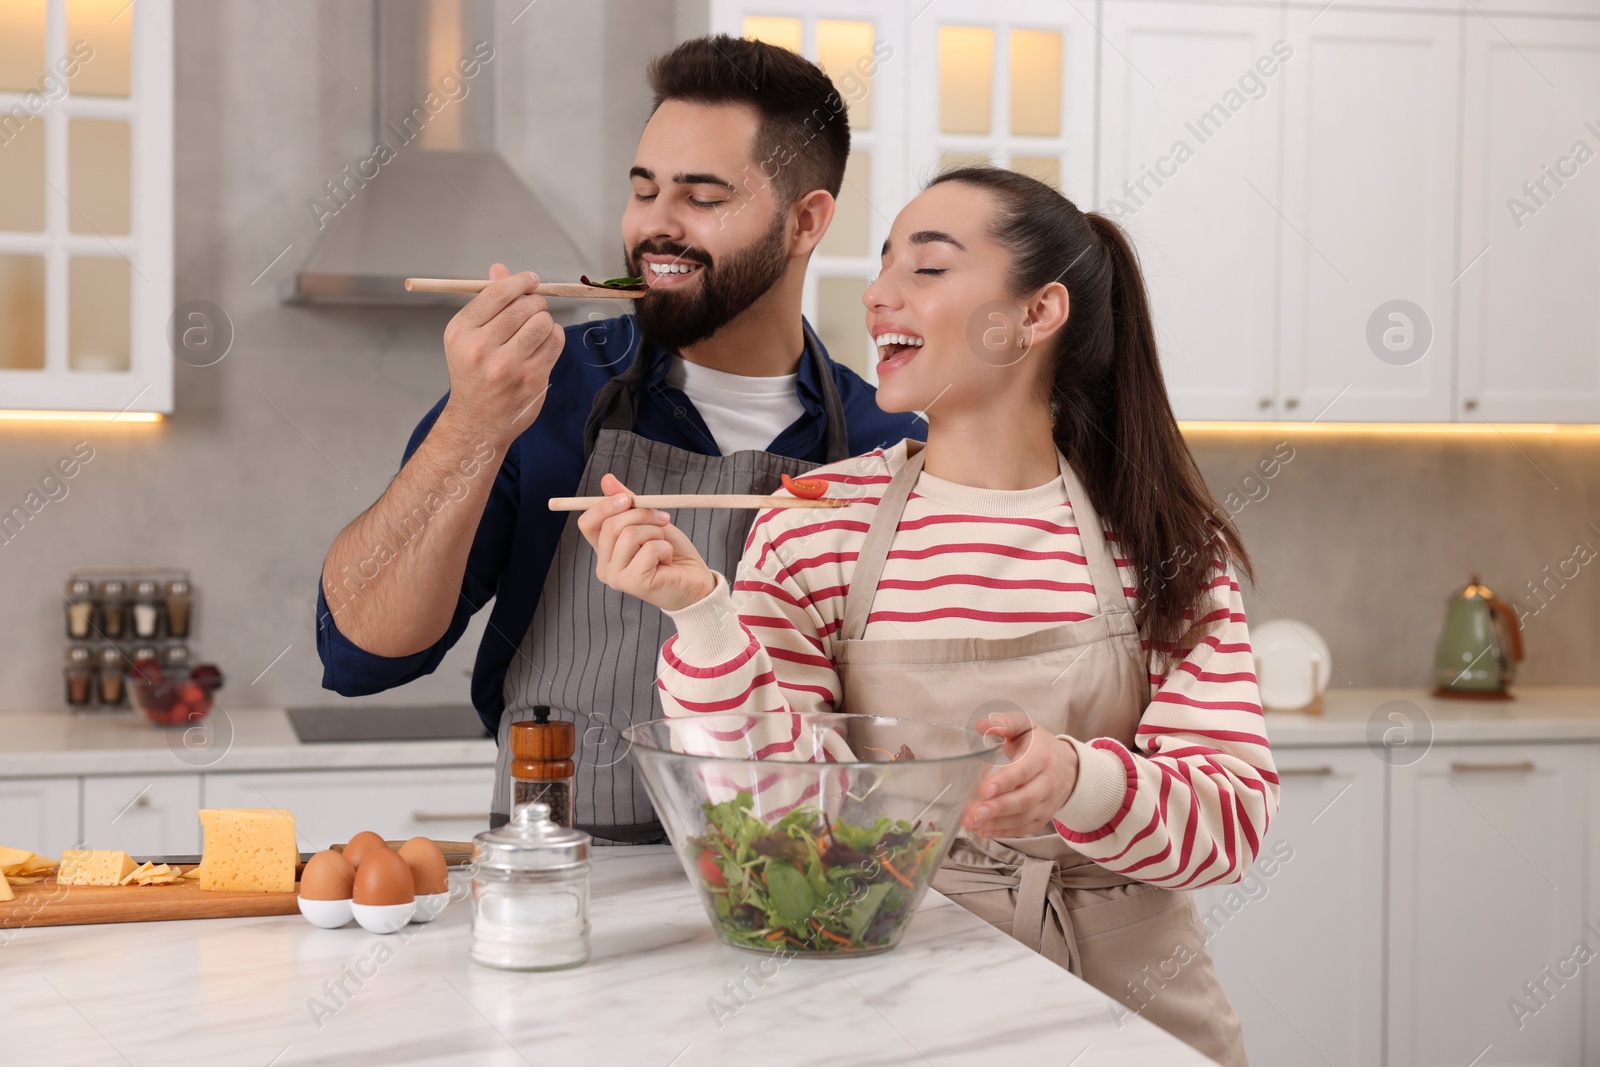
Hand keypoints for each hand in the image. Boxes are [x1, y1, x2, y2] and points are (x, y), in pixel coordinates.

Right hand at [440, 263, 564, 440]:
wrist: (477, 421)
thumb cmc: (473, 374)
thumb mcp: (467, 337)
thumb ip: (486, 302)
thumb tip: (500, 269)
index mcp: (461, 332)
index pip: (497, 293)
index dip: (520, 281)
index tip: (530, 280)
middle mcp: (481, 349)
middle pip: (524, 306)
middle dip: (534, 302)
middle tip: (533, 308)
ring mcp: (508, 366)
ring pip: (543, 322)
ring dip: (544, 320)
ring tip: (535, 330)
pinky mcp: (532, 379)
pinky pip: (555, 341)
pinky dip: (554, 337)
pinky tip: (542, 344)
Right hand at [577, 474, 716, 612]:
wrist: (695, 581)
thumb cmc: (672, 553)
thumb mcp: (649, 521)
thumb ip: (628, 503)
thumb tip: (607, 479)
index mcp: (605, 550)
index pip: (587, 522)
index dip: (605, 505)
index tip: (628, 497)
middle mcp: (604, 566)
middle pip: (610, 525)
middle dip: (641, 514)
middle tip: (662, 519)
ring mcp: (616, 577)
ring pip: (629, 535)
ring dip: (656, 532)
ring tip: (664, 546)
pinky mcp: (633, 584)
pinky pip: (648, 549)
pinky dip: (665, 548)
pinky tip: (667, 561)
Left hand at [964, 711, 1079, 837]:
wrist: (1068, 767)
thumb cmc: (1039, 745)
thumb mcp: (1026, 727)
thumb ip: (1005, 723)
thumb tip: (982, 724)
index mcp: (1041, 756)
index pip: (1023, 771)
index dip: (1005, 781)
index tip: (984, 789)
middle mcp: (1048, 782)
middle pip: (1024, 799)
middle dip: (998, 808)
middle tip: (974, 813)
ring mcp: (1047, 802)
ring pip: (1023, 817)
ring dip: (997, 822)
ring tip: (972, 823)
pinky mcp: (1043, 817)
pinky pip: (1025, 828)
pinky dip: (1004, 832)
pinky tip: (985, 831)